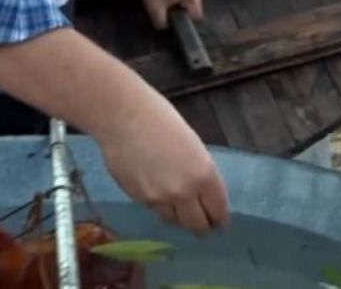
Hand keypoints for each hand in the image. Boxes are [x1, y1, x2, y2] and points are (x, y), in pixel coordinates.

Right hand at [94, 94, 229, 233]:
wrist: (121, 115)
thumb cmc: (159, 118)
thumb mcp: (193, 145)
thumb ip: (200, 173)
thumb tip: (201, 192)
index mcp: (203, 175)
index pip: (218, 212)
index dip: (219, 219)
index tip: (218, 220)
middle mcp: (183, 192)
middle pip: (197, 226)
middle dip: (201, 225)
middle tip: (200, 220)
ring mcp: (158, 198)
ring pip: (173, 221)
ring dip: (177, 216)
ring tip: (175, 203)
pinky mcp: (137, 198)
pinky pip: (153, 208)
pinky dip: (157, 204)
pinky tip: (154, 186)